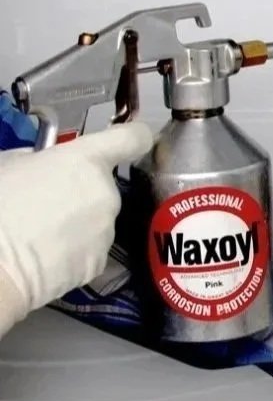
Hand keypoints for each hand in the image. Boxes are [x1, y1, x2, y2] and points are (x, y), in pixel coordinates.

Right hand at [0, 122, 154, 333]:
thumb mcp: (9, 165)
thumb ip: (40, 159)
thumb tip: (45, 165)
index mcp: (86, 161)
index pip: (133, 137)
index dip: (131, 136)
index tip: (128, 140)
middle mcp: (106, 193)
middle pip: (104, 187)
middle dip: (80, 193)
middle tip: (45, 204)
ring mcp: (106, 230)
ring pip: (97, 221)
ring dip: (77, 224)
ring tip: (40, 235)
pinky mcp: (98, 263)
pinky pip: (89, 250)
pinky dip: (73, 253)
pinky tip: (45, 257)